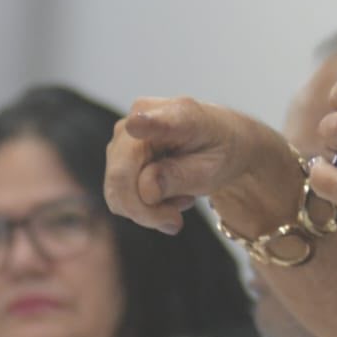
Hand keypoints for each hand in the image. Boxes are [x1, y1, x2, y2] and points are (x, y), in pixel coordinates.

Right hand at [105, 98, 293, 234]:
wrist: (220, 141)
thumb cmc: (220, 151)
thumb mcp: (213, 170)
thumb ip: (180, 177)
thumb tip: (145, 189)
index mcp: (180, 114)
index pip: (157, 120)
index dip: (145, 125)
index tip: (136, 125)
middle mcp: (142, 114)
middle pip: (121, 175)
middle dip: (145, 211)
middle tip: (175, 222)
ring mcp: (124, 132)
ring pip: (115, 189)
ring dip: (145, 209)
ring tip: (178, 200)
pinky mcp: (116, 150)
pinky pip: (116, 191)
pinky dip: (139, 205)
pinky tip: (165, 196)